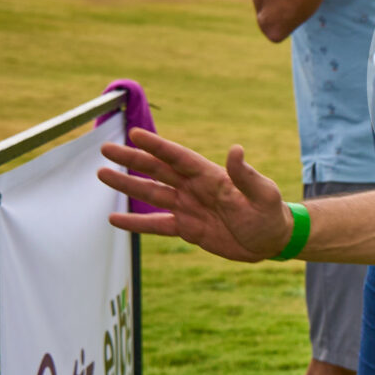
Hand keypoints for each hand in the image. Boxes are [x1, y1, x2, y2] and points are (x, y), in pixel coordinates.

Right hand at [99, 129, 293, 259]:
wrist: (273, 241)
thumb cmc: (271, 215)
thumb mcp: (263, 195)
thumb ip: (246, 175)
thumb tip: (236, 149)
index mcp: (211, 177)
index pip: (179, 158)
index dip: (157, 146)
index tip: (134, 134)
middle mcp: (195, 189)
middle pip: (158, 170)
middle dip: (132, 159)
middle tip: (106, 148)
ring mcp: (189, 208)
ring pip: (152, 194)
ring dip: (127, 186)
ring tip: (102, 175)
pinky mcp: (188, 229)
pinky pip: (156, 225)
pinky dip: (136, 223)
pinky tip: (114, 220)